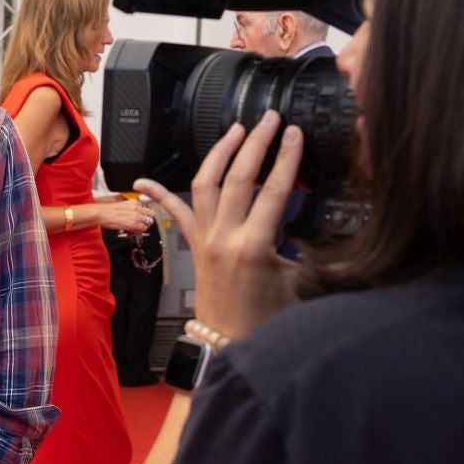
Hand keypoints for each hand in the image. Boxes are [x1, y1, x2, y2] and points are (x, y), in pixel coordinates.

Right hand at [95, 198, 153, 234]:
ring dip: (144, 225)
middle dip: (148, 219)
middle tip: (143, 223)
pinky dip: (140, 230)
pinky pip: (143, 228)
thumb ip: (131, 208)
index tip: (142, 217)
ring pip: (149, 222)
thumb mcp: (122, 205)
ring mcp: (136, 216)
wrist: (101, 213)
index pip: (147, 208)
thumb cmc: (107, 210)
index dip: (144, 214)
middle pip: (151, 214)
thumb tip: (134, 214)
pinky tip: (135, 230)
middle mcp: (137, 208)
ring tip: (138, 227)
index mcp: (134, 202)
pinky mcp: (133, 224)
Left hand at [135, 111, 302, 341]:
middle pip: (239, 177)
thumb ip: (307, 250)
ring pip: (205, 184)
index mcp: (253, 246)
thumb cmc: (264, 320)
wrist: (227, 344)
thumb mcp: (298, 283)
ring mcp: (205, 239)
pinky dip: (159, 194)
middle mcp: (224, 237)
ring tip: (235, 130)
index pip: (274, 190)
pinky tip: (142, 180)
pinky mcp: (194, 246)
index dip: (286, 158)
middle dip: (255, 142)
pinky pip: (174, 214)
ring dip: (220, 152)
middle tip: (269, 118)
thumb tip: (320, 226)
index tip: (295, 133)